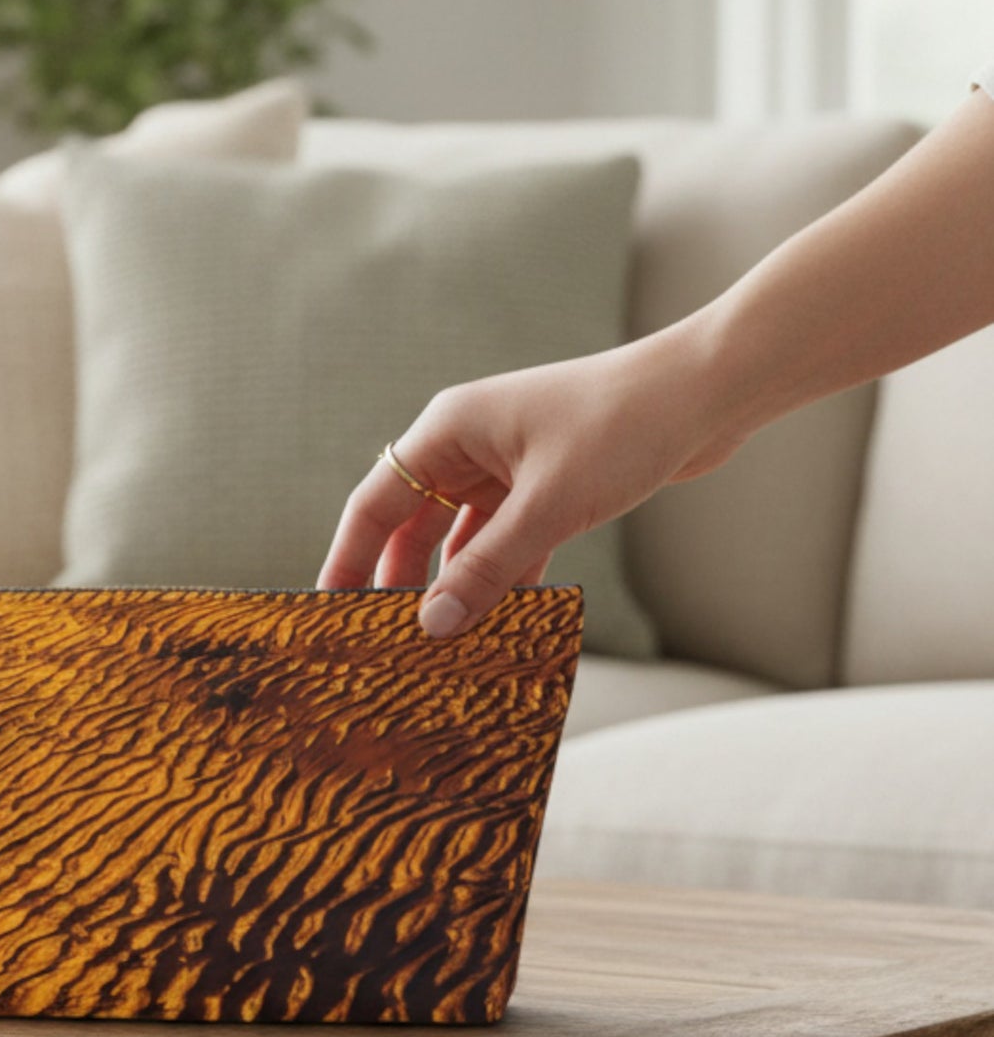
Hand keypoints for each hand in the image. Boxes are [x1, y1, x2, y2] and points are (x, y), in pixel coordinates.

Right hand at [316, 327, 739, 636]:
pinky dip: (501, 579)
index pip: (374, 504)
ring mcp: (507, 466)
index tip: (327, 611)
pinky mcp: (546, 486)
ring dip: (453, 587)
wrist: (709, 392)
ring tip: (438, 644)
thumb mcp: (549, 506)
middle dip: (397, 583)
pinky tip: (499, 622)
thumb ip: (488, 569)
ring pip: (460, 539)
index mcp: (448, 431)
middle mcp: (467, 446)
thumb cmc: (623, 425)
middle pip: (411, 526)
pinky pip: (504, 541)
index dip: (347, 559)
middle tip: (381, 642)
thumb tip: (432, 627)